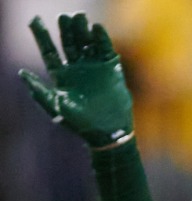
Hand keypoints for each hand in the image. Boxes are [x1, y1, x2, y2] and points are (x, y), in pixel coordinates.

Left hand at [20, 14, 133, 148]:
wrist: (108, 132)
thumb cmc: (80, 123)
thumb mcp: (56, 107)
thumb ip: (39, 91)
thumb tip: (21, 73)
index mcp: (61, 75)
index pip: (49, 51)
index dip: (41, 36)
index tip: (33, 20)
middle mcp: (77, 69)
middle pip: (69, 43)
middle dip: (66, 30)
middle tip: (64, 17)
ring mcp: (94, 68)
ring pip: (86, 44)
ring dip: (83, 30)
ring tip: (80, 17)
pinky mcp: (111, 70)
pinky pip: (105, 50)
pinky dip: (102, 39)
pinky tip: (97, 28)